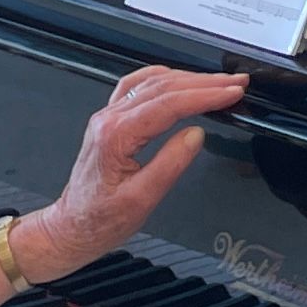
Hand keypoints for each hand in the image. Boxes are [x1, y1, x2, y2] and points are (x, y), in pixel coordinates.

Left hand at [14, 66, 249, 283]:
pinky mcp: (110, 121)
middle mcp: (109, 119)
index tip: (231, 93)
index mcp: (116, 136)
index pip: (168, 104)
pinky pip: (136, 87)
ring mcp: (107, 117)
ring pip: (151, 82)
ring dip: (188, 78)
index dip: (204, 96)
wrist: (71, 228)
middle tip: (235, 84)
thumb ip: (170, 164)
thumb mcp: (142, 200)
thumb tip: (196, 135)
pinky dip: (164, 78)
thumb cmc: (100, 220)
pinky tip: (179, 79)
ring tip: (218, 82)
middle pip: (162, 86)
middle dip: (204, 82)